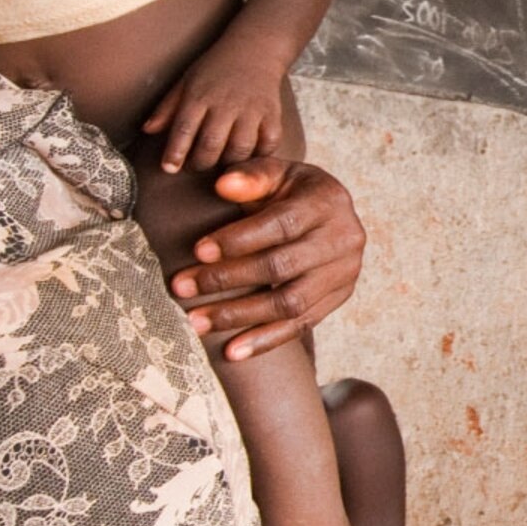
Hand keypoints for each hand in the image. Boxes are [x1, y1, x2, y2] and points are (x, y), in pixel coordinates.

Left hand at [144, 35, 288, 173]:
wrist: (255, 48)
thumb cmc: (216, 68)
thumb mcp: (186, 81)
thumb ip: (168, 108)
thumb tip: (147, 130)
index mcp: (199, 95)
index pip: (183, 129)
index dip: (175, 152)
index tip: (169, 168)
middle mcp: (226, 103)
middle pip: (211, 145)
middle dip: (201, 163)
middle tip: (195, 166)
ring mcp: (251, 109)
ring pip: (240, 149)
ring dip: (228, 164)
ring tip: (221, 163)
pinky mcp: (272, 114)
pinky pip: (269, 144)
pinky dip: (259, 155)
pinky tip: (249, 156)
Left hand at [171, 158, 365, 360]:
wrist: (329, 211)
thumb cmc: (291, 190)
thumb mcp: (276, 173)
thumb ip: (251, 177)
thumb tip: (223, 186)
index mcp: (327, 201)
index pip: (281, 225)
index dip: (238, 240)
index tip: (197, 251)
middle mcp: (343, 240)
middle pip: (282, 267)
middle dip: (228, 280)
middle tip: (182, 288)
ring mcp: (344, 274)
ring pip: (290, 303)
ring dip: (239, 316)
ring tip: (197, 322)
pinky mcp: (338, 299)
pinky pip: (301, 326)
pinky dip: (264, 341)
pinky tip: (231, 352)